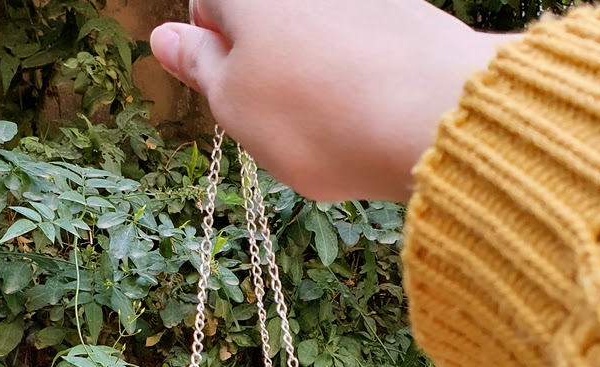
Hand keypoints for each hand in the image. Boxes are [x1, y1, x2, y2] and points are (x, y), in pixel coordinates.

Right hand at [151, 0, 519, 201]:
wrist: (434, 118)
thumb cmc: (317, 116)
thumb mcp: (234, 104)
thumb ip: (198, 67)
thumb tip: (166, 39)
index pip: (207, 2)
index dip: (211, 51)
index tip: (230, 92)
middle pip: (266, 18)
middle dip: (263, 66)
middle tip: (279, 119)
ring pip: (315, 34)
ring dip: (310, 73)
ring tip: (330, 122)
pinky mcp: (406, 11)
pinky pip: (362, 44)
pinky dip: (355, 75)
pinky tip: (367, 113)